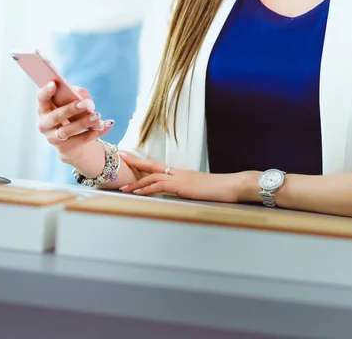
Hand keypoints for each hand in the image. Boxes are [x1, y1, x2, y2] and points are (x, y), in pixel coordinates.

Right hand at [37, 82, 113, 163]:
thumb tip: (85, 99)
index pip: (41, 99)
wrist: (70, 142)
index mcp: (44, 109)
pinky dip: (96, 132)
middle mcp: (44, 125)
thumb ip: (76, 95)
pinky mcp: (65, 149)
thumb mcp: (72, 102)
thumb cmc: (70, 115)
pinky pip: (82, 140)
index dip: (46, 92)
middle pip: (56, 116)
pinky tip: (108, 124)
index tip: (54, 83)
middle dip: (71, 109)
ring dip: (84, 122)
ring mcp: (53, 138)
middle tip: (86, 103)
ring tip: (98, 115)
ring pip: (68, 130)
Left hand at [118, 154, 254, 202]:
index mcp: (181, 173)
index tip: (130, 158)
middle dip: (135, 162)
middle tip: (120, 157)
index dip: (143, 162)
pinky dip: (147, 189)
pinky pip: (160, 186)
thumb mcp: (199, 188)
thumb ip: (188, 188)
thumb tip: (180, 193)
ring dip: (137, 183)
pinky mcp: (182, 186)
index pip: (158, 165)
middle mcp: (178, 173)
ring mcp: (180, 178)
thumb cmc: (219, 189)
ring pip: (152, 177)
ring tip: (123, 188)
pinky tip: (138, 193)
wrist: (231, 185)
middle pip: (151, 165)